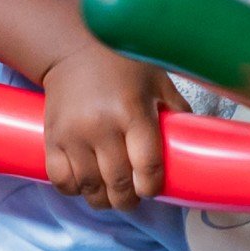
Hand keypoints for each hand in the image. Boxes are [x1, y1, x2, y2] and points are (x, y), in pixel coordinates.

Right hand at [39, 44, 189, 209]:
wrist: (75, 51)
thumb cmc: (123, 65)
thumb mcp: (158, 81)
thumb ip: (176, 110)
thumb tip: (196, 140)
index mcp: (133, 112)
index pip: (147, 168)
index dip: (151, 187)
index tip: (152, 188)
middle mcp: (102, 126)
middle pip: (118, 184)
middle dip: (128, 200)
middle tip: (132, 197)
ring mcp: (74, 134)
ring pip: (90, 188)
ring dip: (103, 200)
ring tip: (110, 195)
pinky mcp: (53, 138)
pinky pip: (61, 180)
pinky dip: (74, 190)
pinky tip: (85, 184)